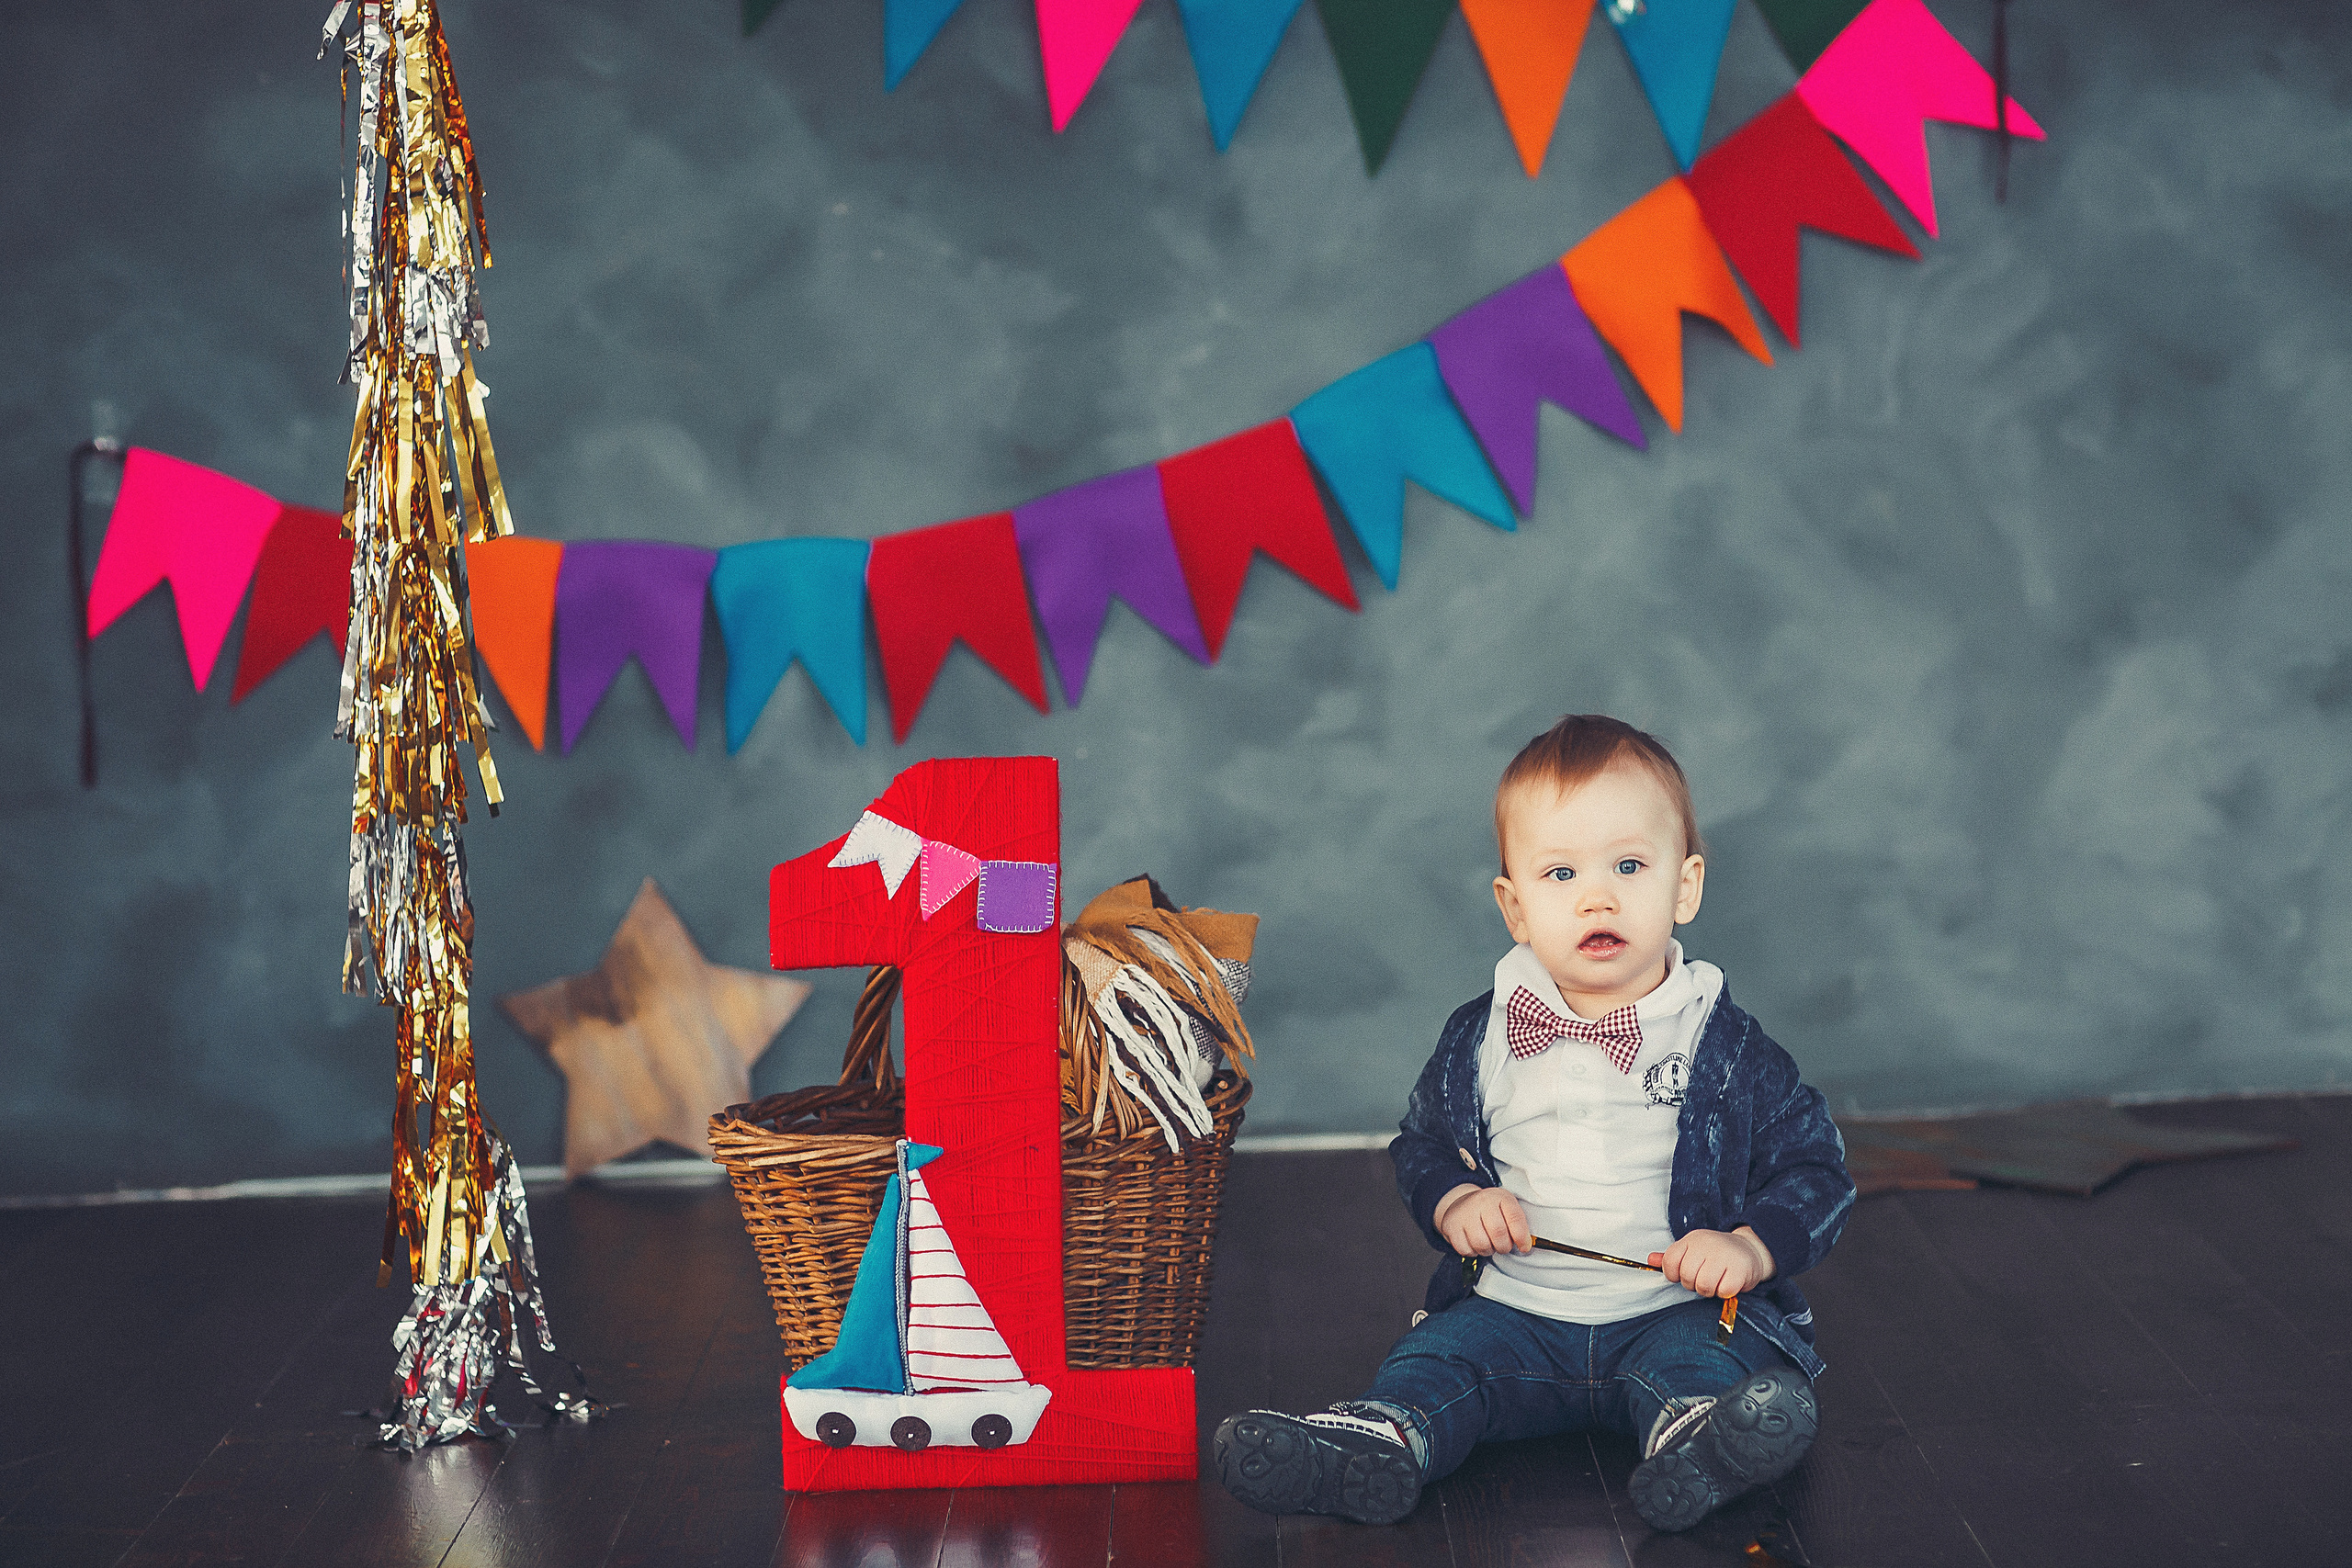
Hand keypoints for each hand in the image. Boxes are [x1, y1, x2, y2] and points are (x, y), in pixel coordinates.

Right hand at [1435, 1184, 1531, 1257]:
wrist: (1461, 1203)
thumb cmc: (1489, 1210)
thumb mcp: (1506, 1209)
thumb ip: (1518, 1225)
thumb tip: (1525, 1245)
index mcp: (1499, 1196)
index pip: (1515, 1218)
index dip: (1522, 1237)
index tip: (1524, 1246)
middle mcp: (1481, 1201)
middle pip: (1498, 1234)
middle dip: (1504, 1246)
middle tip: (1503, 1245)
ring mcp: (1464, 1213)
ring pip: (1482, 1244)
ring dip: (1488, 1250)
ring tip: (1488, 1243)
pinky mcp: (1451, 1226)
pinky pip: (1466, 1250)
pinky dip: (1473, 1252)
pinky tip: (1474, 1243)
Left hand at [1647, 1227, 1773, 1298]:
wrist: (1749, 1250)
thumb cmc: (1715, 1254)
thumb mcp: (1692, 1250)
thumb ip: (1672, 1257)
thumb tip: (1650, 1260)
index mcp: (1691, 1239)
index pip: (1670, 1261)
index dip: (1673, 1275)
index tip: (1683, 1275)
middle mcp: (1707, 1244)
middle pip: (1686, 1276)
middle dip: (1693, 1284)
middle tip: (1703, 1279)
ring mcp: (1724, 1255)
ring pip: (1703, 1285)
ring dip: (1708, 1291)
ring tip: (1715, 1282)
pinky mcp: (1740, 1269)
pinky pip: (1723, 1291)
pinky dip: (1724, 1293)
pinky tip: (1728, 1284)